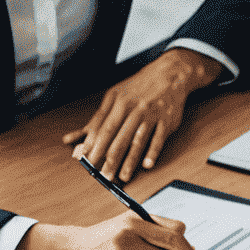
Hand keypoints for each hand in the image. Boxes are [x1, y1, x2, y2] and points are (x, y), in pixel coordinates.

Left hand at [63, 48, 219, 181]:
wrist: (170, 74)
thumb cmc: (139, 86)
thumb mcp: (115, 95)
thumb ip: (99, 116)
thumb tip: (80, 135)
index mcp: (119, 102)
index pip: (103, 127)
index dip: (94, 144)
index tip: (86, 159)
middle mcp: (134, 108)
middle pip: (119, 137)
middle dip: (109, 158)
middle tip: (103, 175)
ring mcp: (151, 114)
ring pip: (138, 140)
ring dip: (130, 160)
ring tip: (122, 176)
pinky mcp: (166, 121)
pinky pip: (158, 139)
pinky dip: (153, 152)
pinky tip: (147, 164)